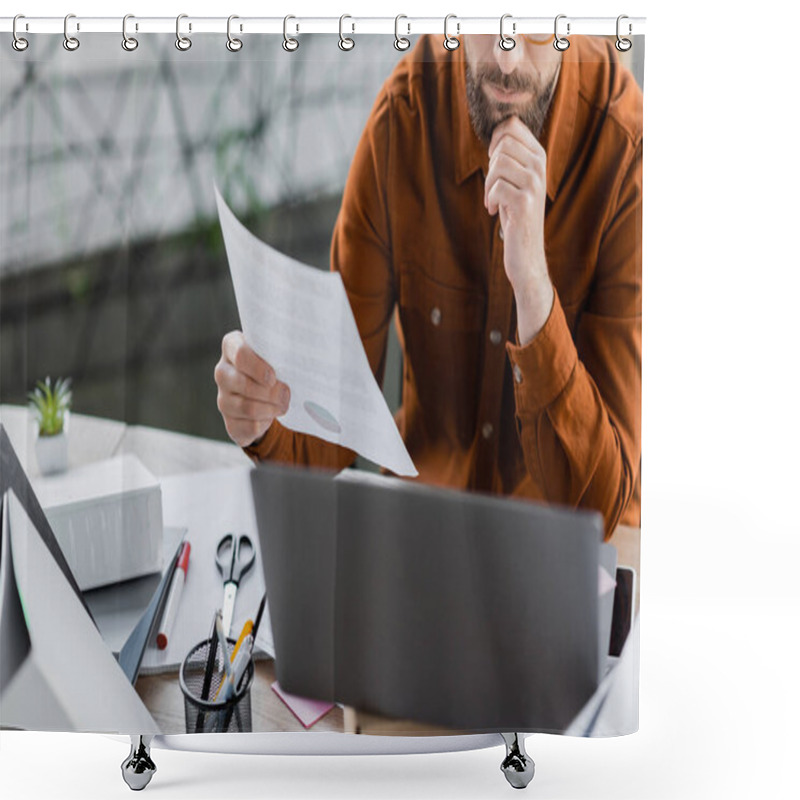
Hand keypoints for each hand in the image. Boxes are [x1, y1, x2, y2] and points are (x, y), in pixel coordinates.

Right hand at [214, 331, 290, 447]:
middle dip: (271, 392)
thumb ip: (281, 353)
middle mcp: (223, 372)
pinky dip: (266, 422)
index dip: (258, 368)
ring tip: (282, 404)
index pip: (239, 354)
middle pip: (244, 384)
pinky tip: (271, 414)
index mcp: (232, 347)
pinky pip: (250, 426)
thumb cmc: (274, 368)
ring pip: (248, 407)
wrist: (267, 395)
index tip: (273, 376)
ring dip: (272, 408)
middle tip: (285, 392)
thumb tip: (298, 359)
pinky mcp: (230, 422)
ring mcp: (223, 399)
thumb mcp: (276, 355)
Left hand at [485, 116, 553, 343]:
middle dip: (490, 163)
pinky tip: (494, 211)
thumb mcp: (516, 182)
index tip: (493, 162)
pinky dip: (490, 199)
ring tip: (492, 200)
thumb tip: (497, 131)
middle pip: (503, 141)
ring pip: (499, 163)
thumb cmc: (516, 216)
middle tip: (492, 185)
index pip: (512, 125)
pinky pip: (496, 187)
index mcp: (539, 156)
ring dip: (488, 183)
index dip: (494, 140)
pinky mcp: (525, 202)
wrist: (527, 253)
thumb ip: (511, 157)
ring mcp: (535, 184)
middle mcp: (540, 167)